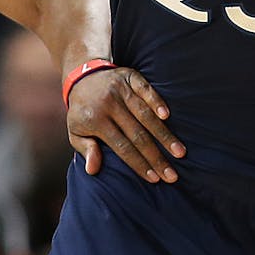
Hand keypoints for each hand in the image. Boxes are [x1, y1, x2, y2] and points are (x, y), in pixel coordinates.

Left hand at [67, 68, 184, 181]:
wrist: (82, 75)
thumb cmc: (83, 110)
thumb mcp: (75, 131)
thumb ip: (85, 149)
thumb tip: (92, 170)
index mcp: (95, 120)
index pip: (121, 146)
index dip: (139, 163)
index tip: (155, 179)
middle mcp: (109, 104)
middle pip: (137, 134)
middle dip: (156, 156)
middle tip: (172, 175)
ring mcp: (120, 89)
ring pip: (145, 114)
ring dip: (163, 134)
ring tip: (179, 152)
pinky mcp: (130, 76)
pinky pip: (146, 89)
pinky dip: (156, 101)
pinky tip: (167, 116)